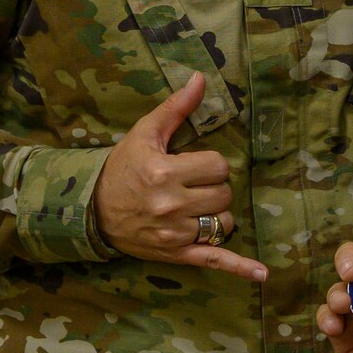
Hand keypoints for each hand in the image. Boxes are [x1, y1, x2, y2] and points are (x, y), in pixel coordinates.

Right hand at [93, 73, 266, 280]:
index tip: (194, 165)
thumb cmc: (122, 168)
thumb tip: (201, 78)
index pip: (219, 166)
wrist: (91, 211)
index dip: (212, 164)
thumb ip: (176, 107)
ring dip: (217, 215)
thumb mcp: (145, 134)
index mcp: (165, 173)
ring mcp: (175, 234)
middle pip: (224, 194)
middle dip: (214, 187)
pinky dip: (239, 267)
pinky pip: (214, 260)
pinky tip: (261, 274)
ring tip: (197, 208)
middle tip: (193, 185)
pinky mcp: (176, 255)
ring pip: (224, 222)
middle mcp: (171, 205)